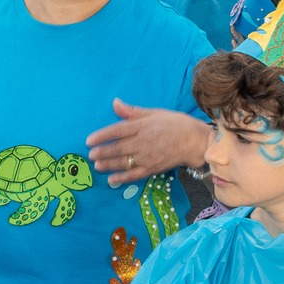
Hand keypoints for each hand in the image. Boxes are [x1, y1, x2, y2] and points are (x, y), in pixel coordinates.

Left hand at [86, 98, 211, 187]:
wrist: (194, 141)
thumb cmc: (175, 124)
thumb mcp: (153, 113)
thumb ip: (132, 111)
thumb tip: (114, 103)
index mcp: (142, 126)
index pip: (117, 131)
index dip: (101, 136)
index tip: (89, 140)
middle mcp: (142, 142)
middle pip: (117, 148)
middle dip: (102, 152)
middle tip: (90, 155)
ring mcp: (147, 157)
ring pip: (123, 162)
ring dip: (108, 165)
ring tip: (97, 166)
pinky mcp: (152, 168)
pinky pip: (134, 175)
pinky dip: (122, 178)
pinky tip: (112, 180)